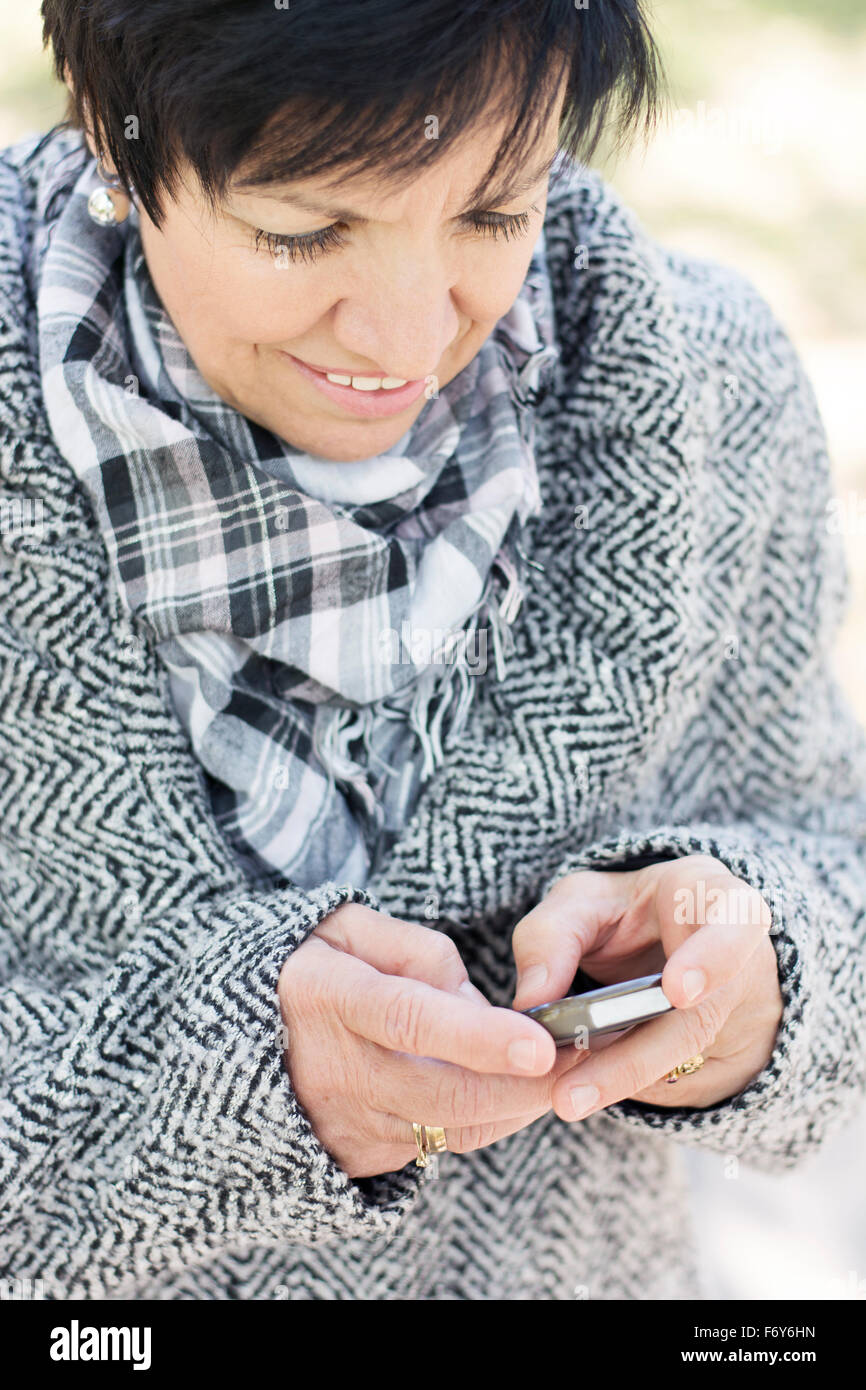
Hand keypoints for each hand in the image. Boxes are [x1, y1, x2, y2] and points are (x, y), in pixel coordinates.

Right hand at [278, 902, 575, 1178]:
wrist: (236, 1035)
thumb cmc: (310, 966)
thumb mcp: (349, 927)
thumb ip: (417, 952)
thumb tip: (473, 1004)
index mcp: (325, 994)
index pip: (410, 1019)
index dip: (479, 1036)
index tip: (540, 1044)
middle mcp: (330, 1067)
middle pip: (442, 1090)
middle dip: (521, 1084)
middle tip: (577, 1058)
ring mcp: (341, 1120)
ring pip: (448, 1127)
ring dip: (513, 1106)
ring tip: (553, 1071)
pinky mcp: (356, 1155)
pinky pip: (436, 1145)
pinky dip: (480, 1120)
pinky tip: (501, 1089)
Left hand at [511, 854, 783, 1119]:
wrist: (649, 944)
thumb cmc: (619, 912)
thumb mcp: (580, 902)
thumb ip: (551, 937)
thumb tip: (531, 1004)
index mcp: (716, 901)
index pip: (737, 922)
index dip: (713, 958)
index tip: (677, 991)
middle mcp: (736, 966)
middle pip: (700, 1017)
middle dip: (635, 1056)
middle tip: (574, 1090)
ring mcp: (727, 1017)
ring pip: (680, 1058)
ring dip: (620, 1080)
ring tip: (565, 1099)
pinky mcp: (709, 1059)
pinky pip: (671, 1080)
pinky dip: (621, 1084)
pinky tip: (579, 1091)